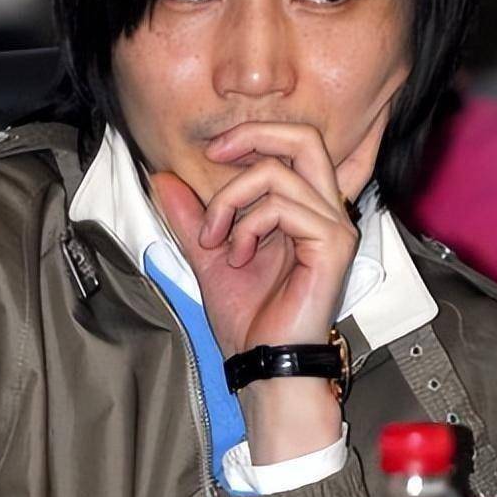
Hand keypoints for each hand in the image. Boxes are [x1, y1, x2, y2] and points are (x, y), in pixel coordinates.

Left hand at [150, 114, 386, 461]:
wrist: (263, 362)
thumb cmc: (251, 318)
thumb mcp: (209, 253)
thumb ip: (191, 215)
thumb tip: (164, 177)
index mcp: (304, 207)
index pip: (293, 143)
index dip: (252, 134)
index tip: (212, 152)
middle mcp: (326, 210)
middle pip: (304, 138)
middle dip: (253, 135)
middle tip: (216, 153)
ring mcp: (333, 226)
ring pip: (278, 173)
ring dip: (230, 200)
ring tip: (215, 238)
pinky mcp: (332, 244)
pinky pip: (283, 206)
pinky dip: (248, 225)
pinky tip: (238, 255)